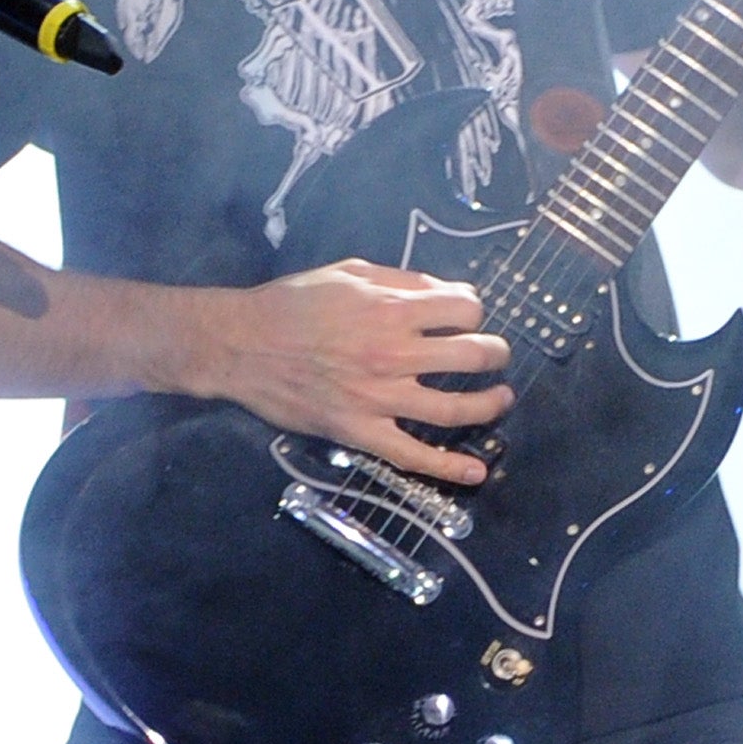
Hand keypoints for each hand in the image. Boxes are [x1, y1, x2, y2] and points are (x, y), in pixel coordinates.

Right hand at [190, 258, 511, 486]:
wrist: (241, 344)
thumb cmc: (291, 303)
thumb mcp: (347, 272)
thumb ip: (400, 279)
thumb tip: (442, 290)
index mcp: (392, 309)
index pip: (465, 310)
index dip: (473, 310)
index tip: (468, 316)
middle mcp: (394, 353)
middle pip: (473, 355)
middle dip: (494, 352)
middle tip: (495, 354)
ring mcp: (380, 397)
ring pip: (456, 408)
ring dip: (490, 404)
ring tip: (501, 399)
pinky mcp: (362, 431)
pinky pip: (414, 456)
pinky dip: (450, 467)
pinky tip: (477, 471)